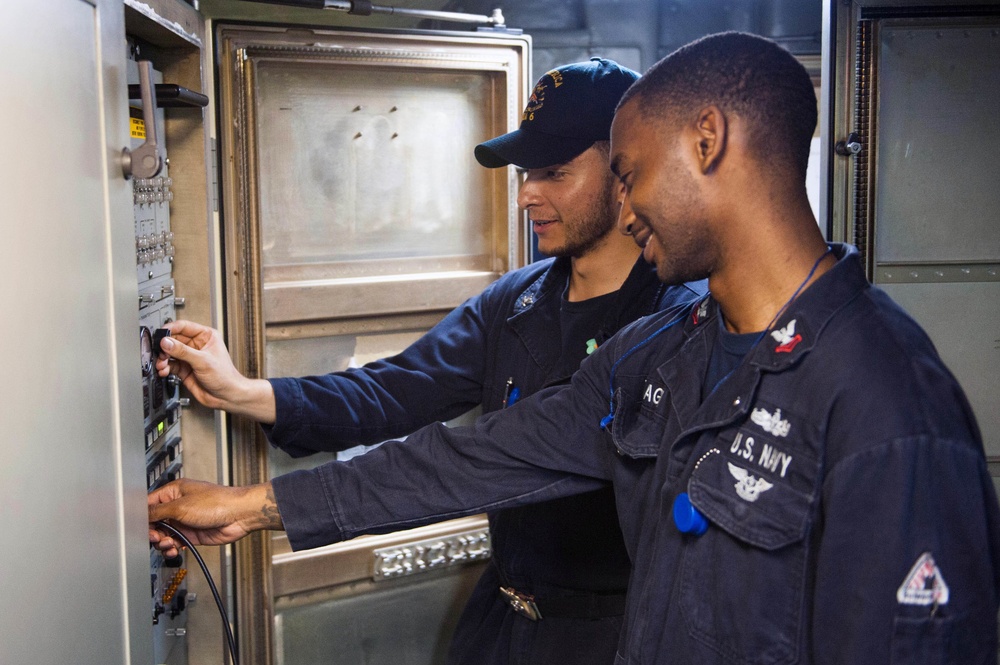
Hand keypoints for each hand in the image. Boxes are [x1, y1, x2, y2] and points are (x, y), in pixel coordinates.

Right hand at [148, 479, 282, 557]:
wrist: (239, 515)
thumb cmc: (217, 503)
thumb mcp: (181, 506)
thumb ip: (158, 512)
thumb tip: (140, 515)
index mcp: (173, 492)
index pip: (149, 504)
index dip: (142, 517)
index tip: (138, 528)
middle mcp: (178, 506)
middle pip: (154, 522)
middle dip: (152, 532)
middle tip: (157, 537)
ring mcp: (185, 521)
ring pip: (163, 534)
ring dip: (162, 542)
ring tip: (169, 543)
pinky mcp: (192, 534)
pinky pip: (175, 542)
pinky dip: (172, 548)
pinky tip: (174, 549)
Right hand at [155, 320, 275, 422]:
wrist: (226, 396)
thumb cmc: (225, 376)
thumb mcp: (203, 361)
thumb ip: (183, 351)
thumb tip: (166, 342)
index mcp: (205, 336)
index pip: (184, 326)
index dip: (171, 329)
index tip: (161, 334)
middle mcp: (196, 345)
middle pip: (173, 339)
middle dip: (164, 346)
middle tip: (160, 352)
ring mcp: (189, 357)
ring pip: (170, 353)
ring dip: (163, 358)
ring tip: (162, 363)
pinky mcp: (184, 369)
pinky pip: (169, 365)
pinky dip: (164, 367)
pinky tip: (163, 370)